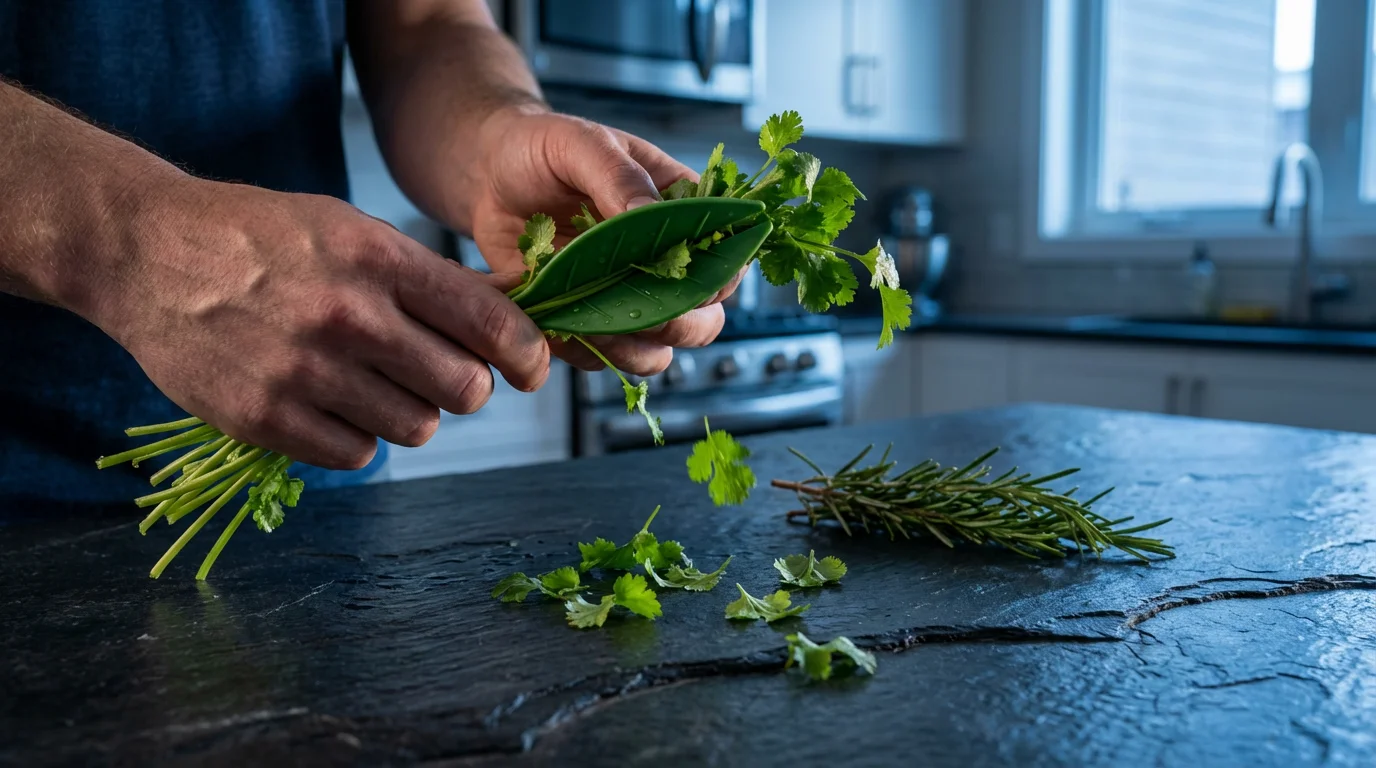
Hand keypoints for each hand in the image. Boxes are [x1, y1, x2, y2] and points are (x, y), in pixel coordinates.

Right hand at [86, 175, 549, 469]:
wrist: (146, 251)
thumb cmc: (261, 237)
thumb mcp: (349, 229)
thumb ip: (423, 278)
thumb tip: (507, 323)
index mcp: (377, 259)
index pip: (489, 323)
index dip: (525, 354)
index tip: (529, 368)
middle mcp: (347, 316)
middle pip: (464, 389)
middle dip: (464, 387)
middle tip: (440, 375)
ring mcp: (304, 372)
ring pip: (417, 429)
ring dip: (411, 414)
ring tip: (376, 384)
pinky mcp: (265, 419)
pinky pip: (356, 455)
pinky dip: (356, 437)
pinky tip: (331, 404)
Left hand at [463, 106, 743, 375]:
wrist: (488, 171)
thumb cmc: (542, 146)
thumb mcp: (582, 144)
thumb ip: (619, 178)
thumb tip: (650, 214)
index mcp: (679, 211)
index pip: (725, 257)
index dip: (718, 278)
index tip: (690, 280)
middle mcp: (661, 261)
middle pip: (703, 318)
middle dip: (682, 323)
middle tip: (646, 311)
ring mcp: (624, 295)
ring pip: (657, 349)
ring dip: (635, 346)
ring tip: (595, 321)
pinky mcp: (586, 318)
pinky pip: (601, 356)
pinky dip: (585, 350)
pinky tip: (559, 323)